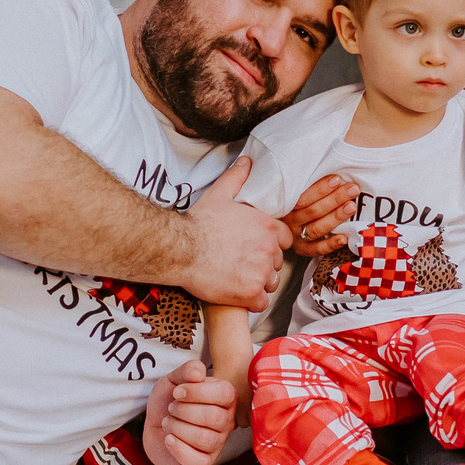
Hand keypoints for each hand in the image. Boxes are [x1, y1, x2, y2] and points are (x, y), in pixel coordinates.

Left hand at [145, 360, 236, 464]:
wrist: (154, 426)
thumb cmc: (169, 401)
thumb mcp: (175, 379)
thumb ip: (188, 370)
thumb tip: (199, 374)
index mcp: (225, 399)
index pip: (225, 394)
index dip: (197, 392)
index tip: (177, 391)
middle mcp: (226, 422)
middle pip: (213, 417)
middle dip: (183, 411)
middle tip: (171, 409)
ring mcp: (217, 444)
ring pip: (204, 438)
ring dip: (177, 428)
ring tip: (168, 423)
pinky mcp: (204, 463)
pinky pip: (197, 461)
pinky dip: (177, 448)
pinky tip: (168, 439)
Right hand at [179, 157, 291, 309]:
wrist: (180, 249)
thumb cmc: (198, 223)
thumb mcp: (220, 194)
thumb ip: (237, 178)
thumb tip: (247, 161)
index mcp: (267, 226)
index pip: (285, 239)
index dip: (271, 244)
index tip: (256, 248)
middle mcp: (268, 249)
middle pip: (276, 262)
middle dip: (263, 264)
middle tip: (241, 263)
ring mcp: (260, 273)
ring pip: (270, 283)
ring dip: (257, 283)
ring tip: (237, 278)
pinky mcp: (250, 294)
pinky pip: (260, 303)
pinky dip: (250, 301)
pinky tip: (235, 293)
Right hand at [282, 172, 358, 258]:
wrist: (275, 228)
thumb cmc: (295, 202)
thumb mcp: (295, 191)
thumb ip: (308, 185)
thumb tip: (334, 176)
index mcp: (285, 204)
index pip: (303, 197)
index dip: (320, 189)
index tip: (337, 179)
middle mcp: (290, 221)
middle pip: (313, 211)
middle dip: (335, 199)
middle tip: (352, 190)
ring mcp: (296, 236)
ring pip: (317, 228)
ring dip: (336, 217)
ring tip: (351, 206)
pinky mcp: (303, 249)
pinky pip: (317, 249)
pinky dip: (331, 244)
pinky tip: (344, 238)